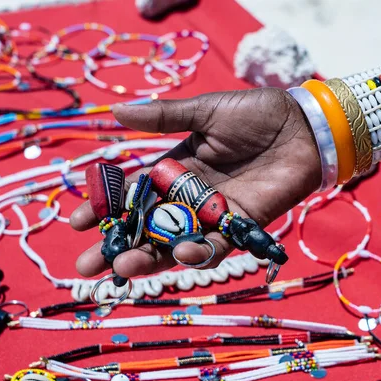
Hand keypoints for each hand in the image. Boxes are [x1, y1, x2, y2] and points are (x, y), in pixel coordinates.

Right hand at [70, 88, 320, 277]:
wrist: (302, 126)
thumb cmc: (255, 114)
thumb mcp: (205, 111)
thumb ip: (164, 117)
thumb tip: (115, 112)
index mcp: (176, 168)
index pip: (134, 195)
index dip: (107, 209)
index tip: (78, 222)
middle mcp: (191, 195)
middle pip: (148, 227)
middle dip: (118, 246)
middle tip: (86, 266)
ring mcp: (215, 213)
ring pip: (177, 242)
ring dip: (150, 257)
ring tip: (122, 267)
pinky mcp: (242, 223)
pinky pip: (216, 244)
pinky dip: (198, 252)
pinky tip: (179, 255)